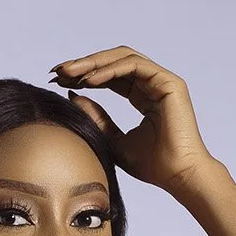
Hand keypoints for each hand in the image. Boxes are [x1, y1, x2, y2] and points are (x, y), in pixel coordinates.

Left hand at [48, 47, 218, 196]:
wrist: (178, 177)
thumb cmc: (152, 166)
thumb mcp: (113, 141)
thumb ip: (97, 119)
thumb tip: (72, 95)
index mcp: (142, 96)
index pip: (109, 77)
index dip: (84, 75)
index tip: (58, 81)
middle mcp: (152, 84)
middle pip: (113, 63)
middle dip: (84, 65)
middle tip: (57, 71)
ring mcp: (162, 81)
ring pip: (123, 58)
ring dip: (93, 64)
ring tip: (68, 73)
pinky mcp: (169, 83)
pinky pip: (135, 66)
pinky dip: (110, 70)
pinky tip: (89, 80)